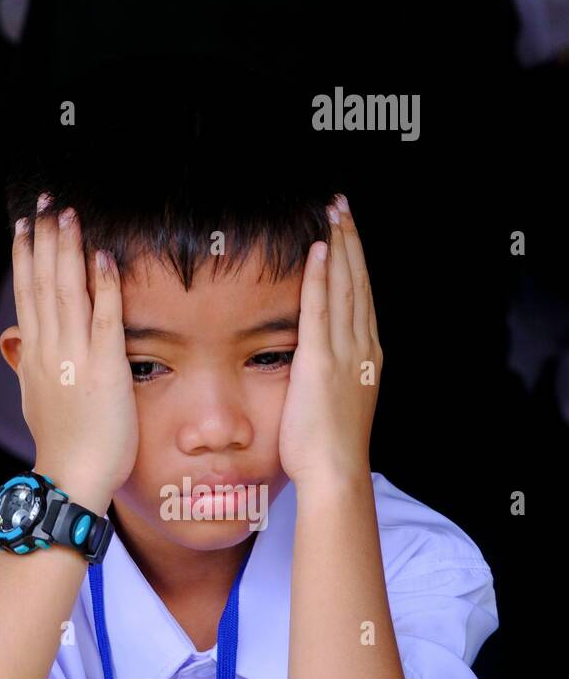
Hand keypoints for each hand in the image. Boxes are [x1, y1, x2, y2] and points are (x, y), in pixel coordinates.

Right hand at [6, 197, 137, 511]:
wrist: (72, 478)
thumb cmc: (61, 443)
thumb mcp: (34, 396)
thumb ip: (26, 363)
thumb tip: (13, 339)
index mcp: (33, 354)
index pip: (26, 294)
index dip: (25, 256)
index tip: (24, 225)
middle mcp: (48, 349)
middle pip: (42, 283)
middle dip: (43, 239)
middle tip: (45, 202)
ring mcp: (74, 357)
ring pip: (66, 292)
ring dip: (67, 250)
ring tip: (68, 215)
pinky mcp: (104, 369)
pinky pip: (102, 318)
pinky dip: (102, 285)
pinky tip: (101, 256)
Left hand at [278, 195, 382, 488]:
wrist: (335, 473)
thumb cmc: (327, 446)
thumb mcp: (334, 398)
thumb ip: (327, 370)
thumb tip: (313, 357)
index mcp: (366, 356)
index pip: (361, 295)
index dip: (354, 259)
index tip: (346, 230)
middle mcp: (362, 347)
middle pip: (358, 281)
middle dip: (350, 240)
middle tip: (341, 205)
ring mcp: (344, 353)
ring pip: (345, 286)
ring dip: (338, 246)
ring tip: (332, 213)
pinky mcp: (320, 361)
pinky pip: (321, 308)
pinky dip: (322, 276)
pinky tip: (318, 250)